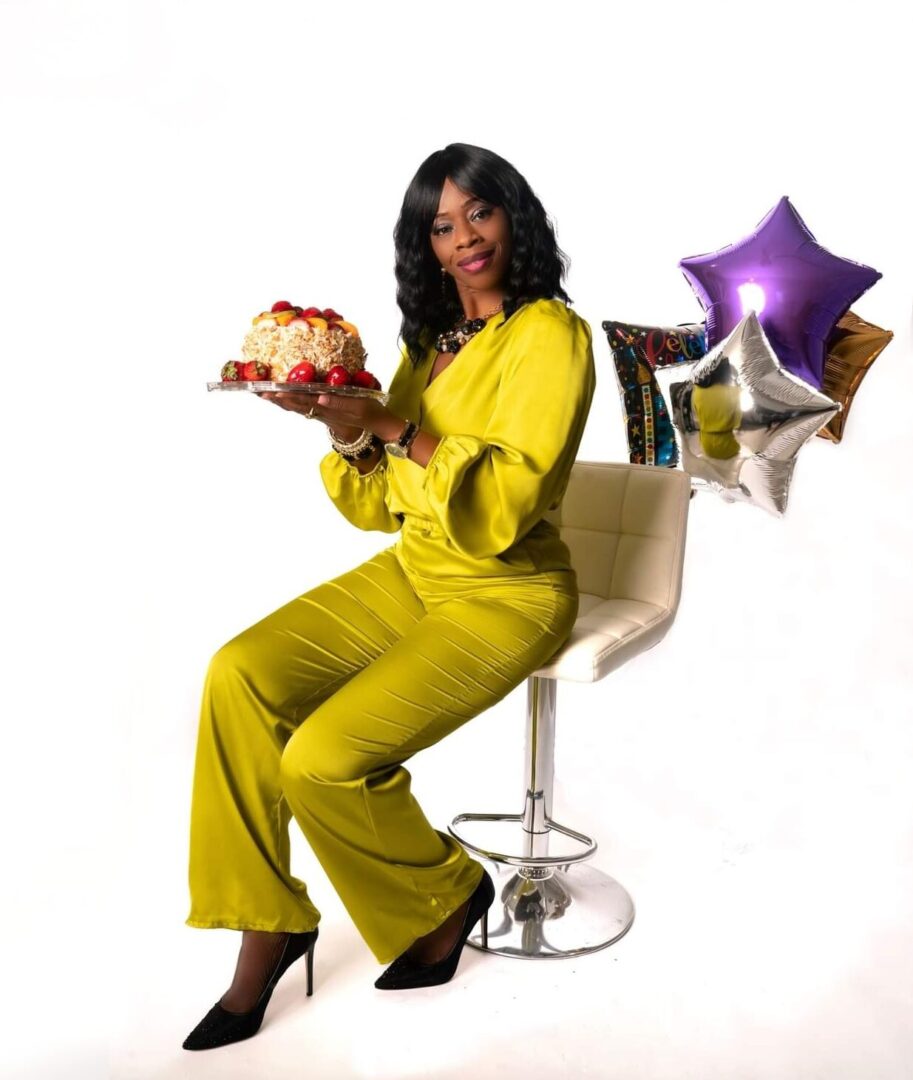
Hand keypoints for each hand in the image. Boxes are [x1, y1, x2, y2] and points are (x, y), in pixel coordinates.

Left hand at [257, 389, 405, 443]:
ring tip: (263, 394)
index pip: (303, 401)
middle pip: (293, 404)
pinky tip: (281, 397)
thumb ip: (339, 401)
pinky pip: (301, 406)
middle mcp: (320, 411)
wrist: (376, 424)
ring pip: (295, 406)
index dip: (287, 396)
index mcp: (327, 408)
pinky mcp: (322, 410)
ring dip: (279, 400)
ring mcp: (320, 411)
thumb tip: (320, 396)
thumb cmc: (369, 411)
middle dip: (276, 398)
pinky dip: (289, 401)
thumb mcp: (358, 405)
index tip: (272, 391)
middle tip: (258, 391)